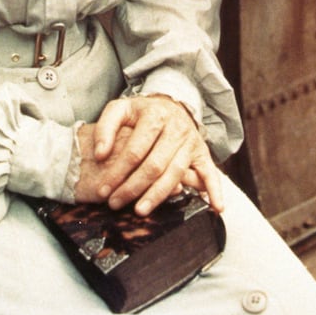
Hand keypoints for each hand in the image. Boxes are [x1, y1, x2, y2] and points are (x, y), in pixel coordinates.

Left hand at [74, 95, 223, 215]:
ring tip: (140, 210)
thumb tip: (99, 155)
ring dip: (158, 195)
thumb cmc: (142, 113)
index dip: (118, 172)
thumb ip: (105, 128)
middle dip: (133, 187)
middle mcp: (175, 128)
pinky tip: (216, 208)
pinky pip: (211, 172)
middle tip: (116, 204)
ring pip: (175, 173)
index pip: (135, 150)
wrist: (171, 104)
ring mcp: (190, 140)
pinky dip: (215, 190)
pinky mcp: (202, 151)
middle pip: (154, 164)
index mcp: (154, 116)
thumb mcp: (120, 110)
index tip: (103, 190)